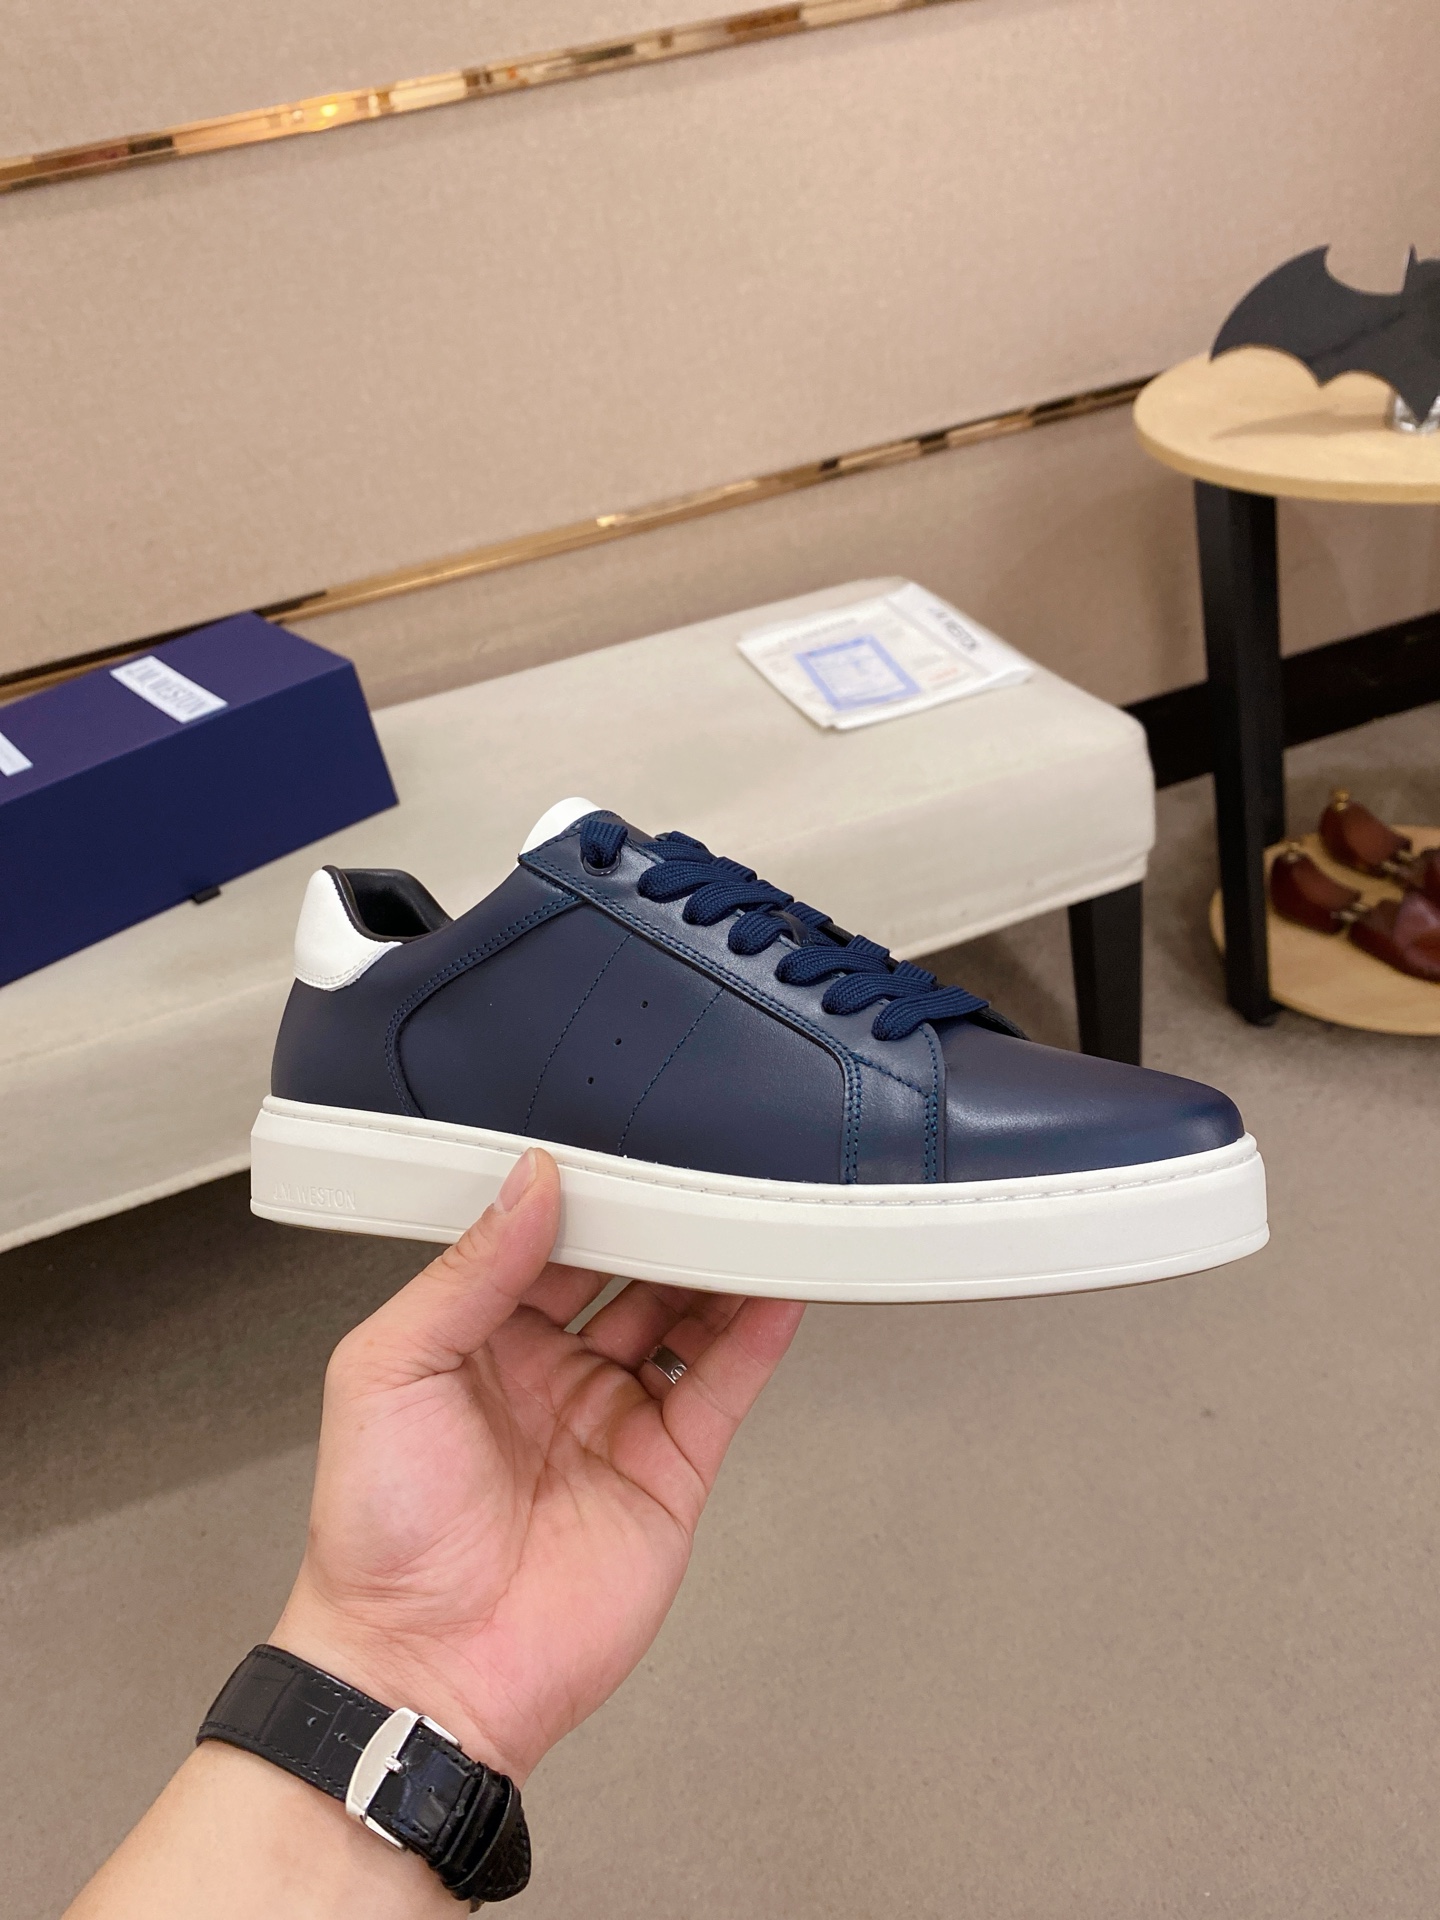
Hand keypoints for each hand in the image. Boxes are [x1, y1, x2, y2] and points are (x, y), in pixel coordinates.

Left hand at [273, 1148, 804, 1781]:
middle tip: (700, 1166)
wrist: (424, 1670)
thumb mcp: (389, 1370)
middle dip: (662, 1220)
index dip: (582, 1194)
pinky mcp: (667, 1470)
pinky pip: (722, 1387)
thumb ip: (466, 1272)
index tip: (617, 1145)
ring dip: (719, 1266)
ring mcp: (613, 1419)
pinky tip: (780, 1286)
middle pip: (626, 1272)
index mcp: (476, 1339)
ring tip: (753, 1208)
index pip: (543, 1241)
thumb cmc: (378, 1537)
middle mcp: (551, 1372)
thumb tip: (526, 1184)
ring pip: (684, 1319)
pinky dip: (757, 1337)